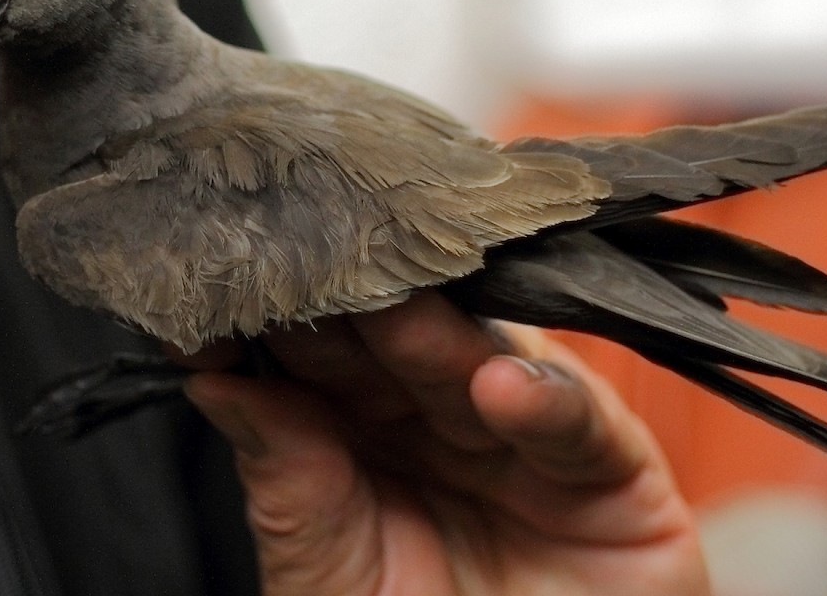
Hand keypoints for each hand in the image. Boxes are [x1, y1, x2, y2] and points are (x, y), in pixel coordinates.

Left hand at [181, 292, 709, 595]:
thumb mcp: (331, 577)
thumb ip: (289, 489)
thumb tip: (216, 388)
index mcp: (363, 436)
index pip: (319, 360)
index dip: (279, 324)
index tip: (233, 286)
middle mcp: (440, 419)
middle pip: (396, 343)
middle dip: (355, 305)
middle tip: (318, 261)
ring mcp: (523, 433)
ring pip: (481, 362)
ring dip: (439, 337)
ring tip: (395, 314)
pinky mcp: (610, 464)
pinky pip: (580, 420)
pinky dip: (546, 399)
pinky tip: (502, 389)